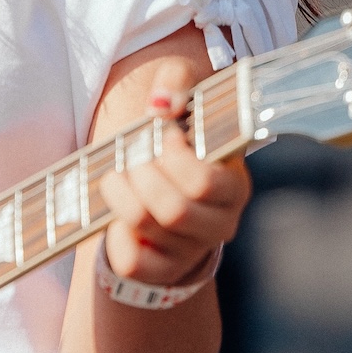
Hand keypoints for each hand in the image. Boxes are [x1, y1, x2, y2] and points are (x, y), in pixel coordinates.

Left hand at [96, 67, 250, 296]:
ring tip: (117, 176)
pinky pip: (133, 261)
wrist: (164, 183)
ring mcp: (192, 249)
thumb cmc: (177, 138)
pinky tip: (119, 215)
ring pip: (149, 229)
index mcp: (235, 183)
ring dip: (121, 195)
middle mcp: (221, 222)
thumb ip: (177, 83)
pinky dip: (117, 236)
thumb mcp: (183, 98)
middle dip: (140, 176)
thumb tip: (161, 103)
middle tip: (131, 156)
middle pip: (174, 211)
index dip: (172, 157)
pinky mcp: (162, 269)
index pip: (204, 182)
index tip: (161, 134)